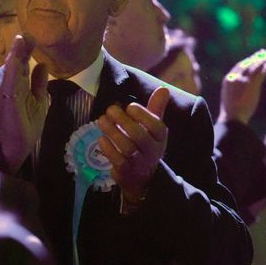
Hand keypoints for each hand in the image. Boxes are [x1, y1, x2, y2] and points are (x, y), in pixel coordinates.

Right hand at [0, 35, 48, 171]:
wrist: (19, 147)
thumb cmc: (27, 127)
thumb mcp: (39, 101)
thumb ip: (40, 83)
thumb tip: (42, 64)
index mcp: (19, 87)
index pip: (22, 65)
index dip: (26, 51)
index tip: (31, 36)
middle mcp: (11, 88)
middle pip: (16, 65)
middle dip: (20, 49)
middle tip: (25, 32)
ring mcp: (8, 95)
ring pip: (11, 71)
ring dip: (15, 56)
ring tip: (20, 40)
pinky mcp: (7, 103)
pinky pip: (9, 85)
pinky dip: (11, 72)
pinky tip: (13, 59)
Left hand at [97, 87, 170, 201]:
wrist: (142, 176)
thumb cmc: (145, 145)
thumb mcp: (153, 128)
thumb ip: (156, 108)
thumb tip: (163, 88)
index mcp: (160, 137)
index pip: (157, 126)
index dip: (143, 115)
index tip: (129, 106)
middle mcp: (152, 150)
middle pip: (139, 136)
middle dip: (123, 121)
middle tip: (110, 109)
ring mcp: (139, 163)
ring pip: (127, 148)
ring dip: (112, 132)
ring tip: (102, 120)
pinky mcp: (126, 172)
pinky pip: (117, 160)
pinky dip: (108, 149)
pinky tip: (101, 138)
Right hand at [219, 49, 265, 124]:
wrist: (233, 116)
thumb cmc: (231, 111)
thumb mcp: (229, 96)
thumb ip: (234, 88)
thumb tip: (239, 87)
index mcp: (227, 79)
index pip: (238, 66)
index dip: (247, 61)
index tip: (253, 58)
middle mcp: (235, 77)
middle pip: (247, 64)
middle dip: (255, 57)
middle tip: (263, 52)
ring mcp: (244, 80)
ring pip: (254, 66)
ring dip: (262, 59)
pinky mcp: (252, 84)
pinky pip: (261, 72)